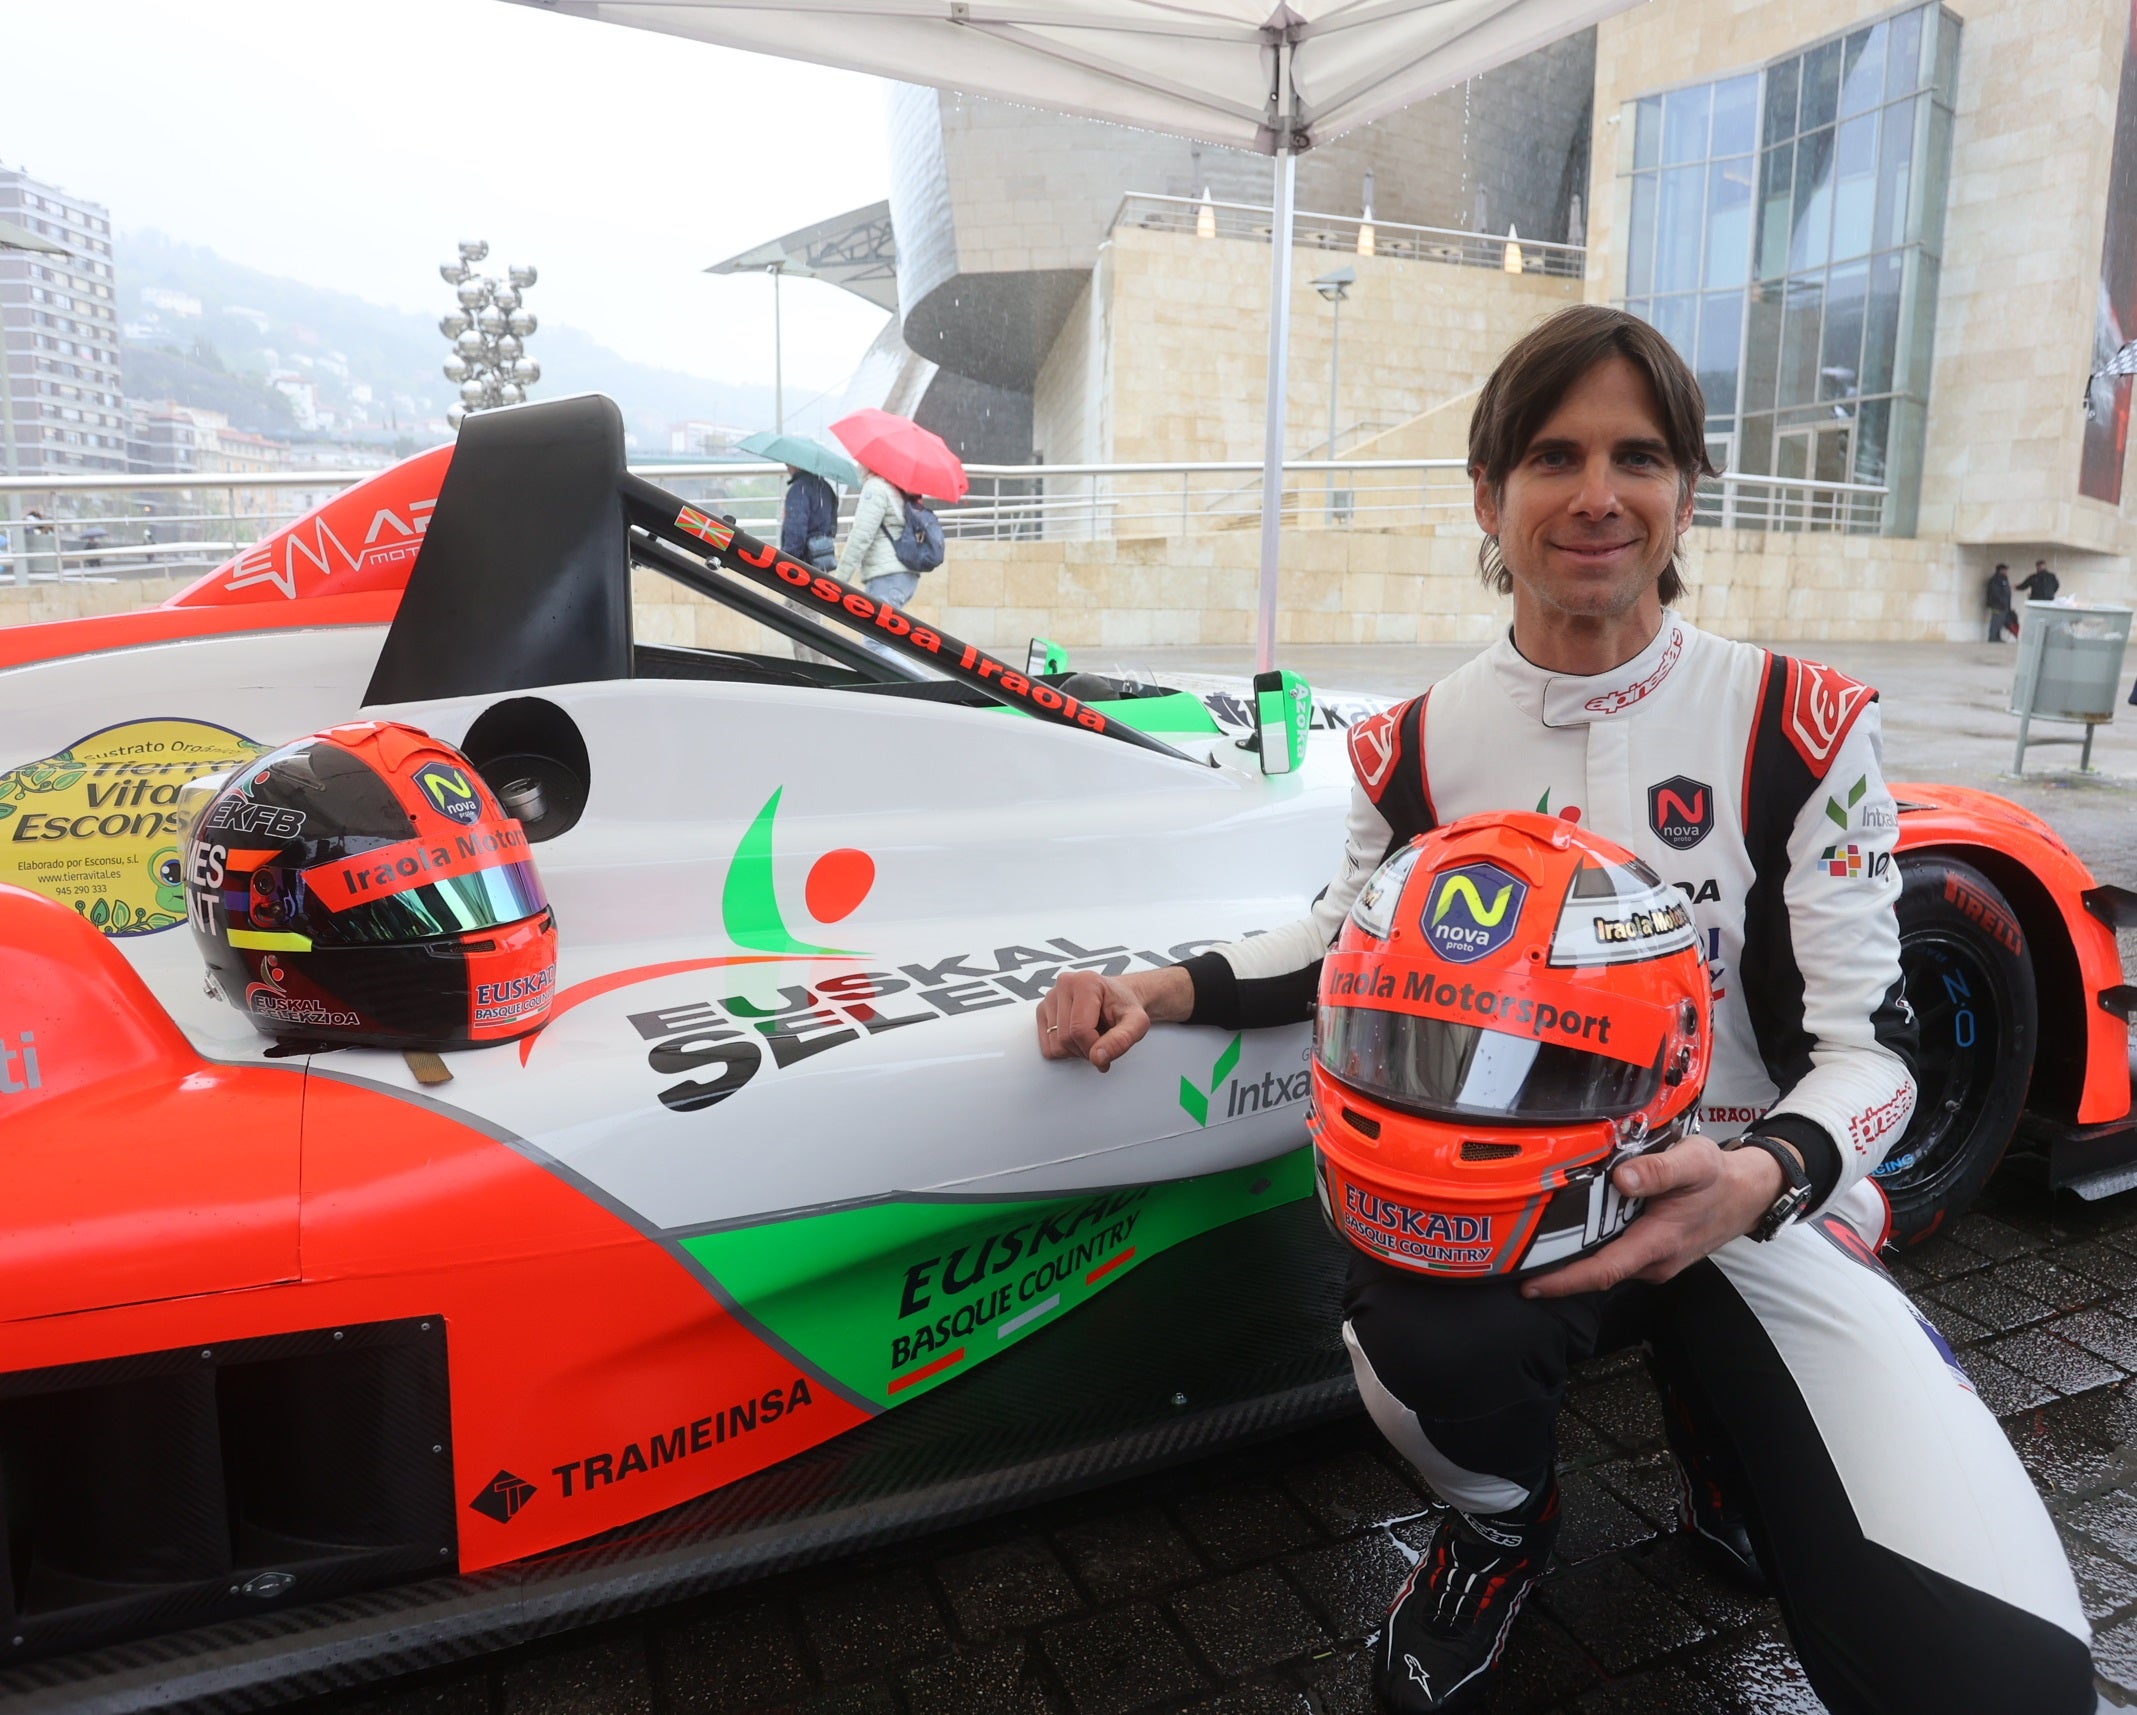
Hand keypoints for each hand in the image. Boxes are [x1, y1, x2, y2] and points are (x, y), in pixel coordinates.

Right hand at [1035, 966, 1192, 1071]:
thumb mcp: (1137, 1023)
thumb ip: (1122, 1040)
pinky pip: (1047, 1046)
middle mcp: (1064, 984)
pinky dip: (1065, 1049)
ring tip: (1092, 1034)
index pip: (1080, 1030)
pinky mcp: (1043, 1010)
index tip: (1108, 1050)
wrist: (1119, 998)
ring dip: (1076, 1050)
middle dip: (1086, 1050)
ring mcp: (1050, 996)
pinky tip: (1078, 1034)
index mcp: (1086, 982)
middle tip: (1102, 1041)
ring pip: (1055, 1045)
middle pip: (1065, 1039)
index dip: (1094, 1049)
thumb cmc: (1125, 1007)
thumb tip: (1098, 1058)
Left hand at [1520, 1137, 1791, 1298]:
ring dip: (1571, 1257)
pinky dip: (1591, 1245)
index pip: (1604, 1271)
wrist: (1748, 1193)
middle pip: (1597, 1271)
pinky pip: (1615, 1253)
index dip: (1565, 1282)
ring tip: (1527, 1243)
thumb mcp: (1694, 1162)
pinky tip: (1567, 1229)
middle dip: (1556, 1270)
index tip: (1530, 1286)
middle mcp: (1653, 1261)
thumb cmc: (1719, 1177)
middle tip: (1510, 1259)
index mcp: (1659, 1243)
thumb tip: (1622, 1178)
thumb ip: (1658, 1170)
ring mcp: (1653, 1260)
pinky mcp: (1651, 1252)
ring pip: (1605, 1263)